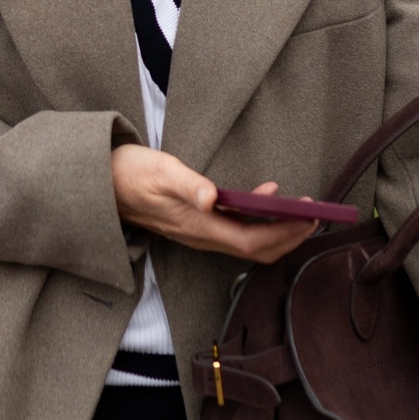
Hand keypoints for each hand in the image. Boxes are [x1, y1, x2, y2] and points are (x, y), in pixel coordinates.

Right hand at [111, 144, 315, 263]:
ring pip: (248, 243)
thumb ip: (187, 185)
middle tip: (316, 215)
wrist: (102, 185)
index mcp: (198, 226)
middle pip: (256, 249)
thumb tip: (212, 197)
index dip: (284, 233)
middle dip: (290, 236)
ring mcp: (200, 232)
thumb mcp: (160, 171)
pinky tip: (265, 199)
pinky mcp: (197, 224)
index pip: (252, 241)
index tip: (308, 217)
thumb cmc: (132, 174)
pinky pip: (236, 231)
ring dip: (278, 231)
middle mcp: (202, 236)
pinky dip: (259, 221)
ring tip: (301, 211)